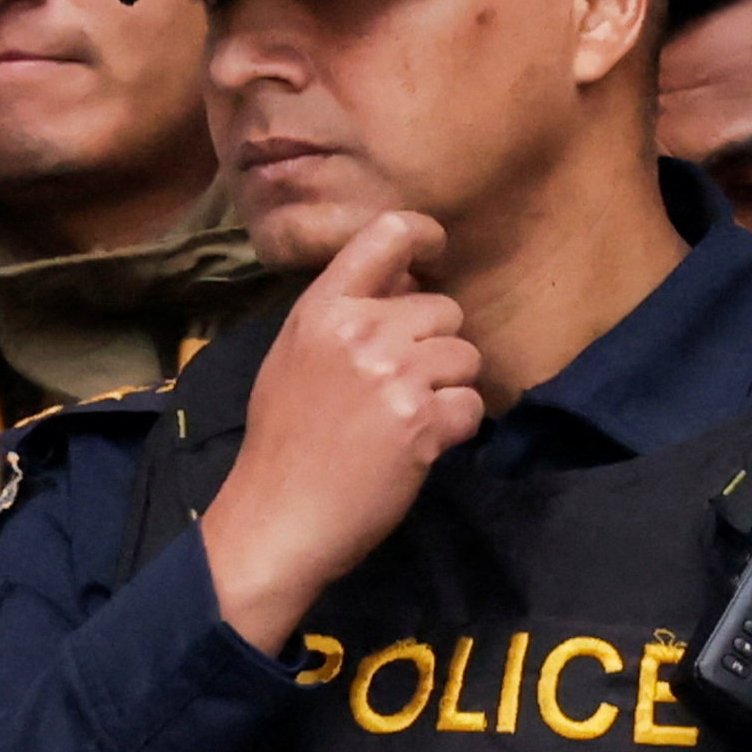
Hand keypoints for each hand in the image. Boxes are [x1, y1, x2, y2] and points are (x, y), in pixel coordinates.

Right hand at [195, 213, 482, 649]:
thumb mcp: (295, 356)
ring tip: (410, 417)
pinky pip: (471, 404)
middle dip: (436, 344)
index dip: (426, 237)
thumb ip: (345, 315)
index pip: (389, 233)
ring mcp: (394, 376)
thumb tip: (407, 282)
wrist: (279, 518)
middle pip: (444, 307)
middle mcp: (360, 331)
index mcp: (323, 309)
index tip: (435, 256)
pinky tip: (421, 445)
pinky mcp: (422, 422)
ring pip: (464, 356)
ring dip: (449, 387)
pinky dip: (456, 427)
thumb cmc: (284, 441)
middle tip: (405, 383)